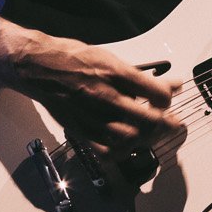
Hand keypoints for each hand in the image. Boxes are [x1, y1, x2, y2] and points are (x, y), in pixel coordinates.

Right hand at [8, 32, 181, 150]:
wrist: (39, 67)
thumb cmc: (72, 60)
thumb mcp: (109, 58)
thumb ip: (140, 76)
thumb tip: (169, 84)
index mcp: (114, 73)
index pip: (155, 93)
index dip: (168, 99)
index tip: (168, 100)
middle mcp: (105, 96)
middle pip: (148, 120)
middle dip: (166, 124)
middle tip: (171, 123)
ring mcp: (93, 116)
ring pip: (131, 139)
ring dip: (147, 139)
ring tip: (151, 134)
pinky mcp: (81, 131)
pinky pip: (107, 152)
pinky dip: (123, 153)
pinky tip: (128, 146)